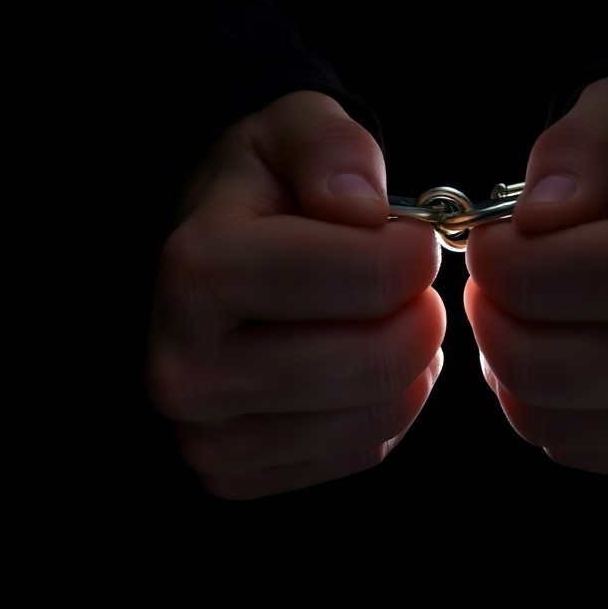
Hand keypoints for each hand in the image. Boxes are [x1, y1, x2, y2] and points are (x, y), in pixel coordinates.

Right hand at [147, 91, 445, 498]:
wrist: (207, 260)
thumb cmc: (261, 192)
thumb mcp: (291, 129)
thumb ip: (330, 147)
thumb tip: (360, 206)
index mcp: (199, 272)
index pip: (369, 279)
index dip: (416, 251)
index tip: (407, 236)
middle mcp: (187, 369)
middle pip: (378, 361)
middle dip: (420, 313)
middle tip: (407, 286)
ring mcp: (207, 437)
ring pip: (378, 416)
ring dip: (410, 364)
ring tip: (384, 320)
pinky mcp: (236, 478)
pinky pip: (363, 453)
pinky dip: (387, 408)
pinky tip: (361, 365)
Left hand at [464, 77, 607, 489]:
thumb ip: (578, 147)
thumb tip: (536, 218)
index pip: (532, 281)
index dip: (490, 249)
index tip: (502, 229)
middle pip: (528, 363)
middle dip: (492, 310)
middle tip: (504, 272)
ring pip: (536, 418)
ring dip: (510, 361)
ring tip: (539, 310)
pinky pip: (563, 448)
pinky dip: (544, 401)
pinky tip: (573, 353)